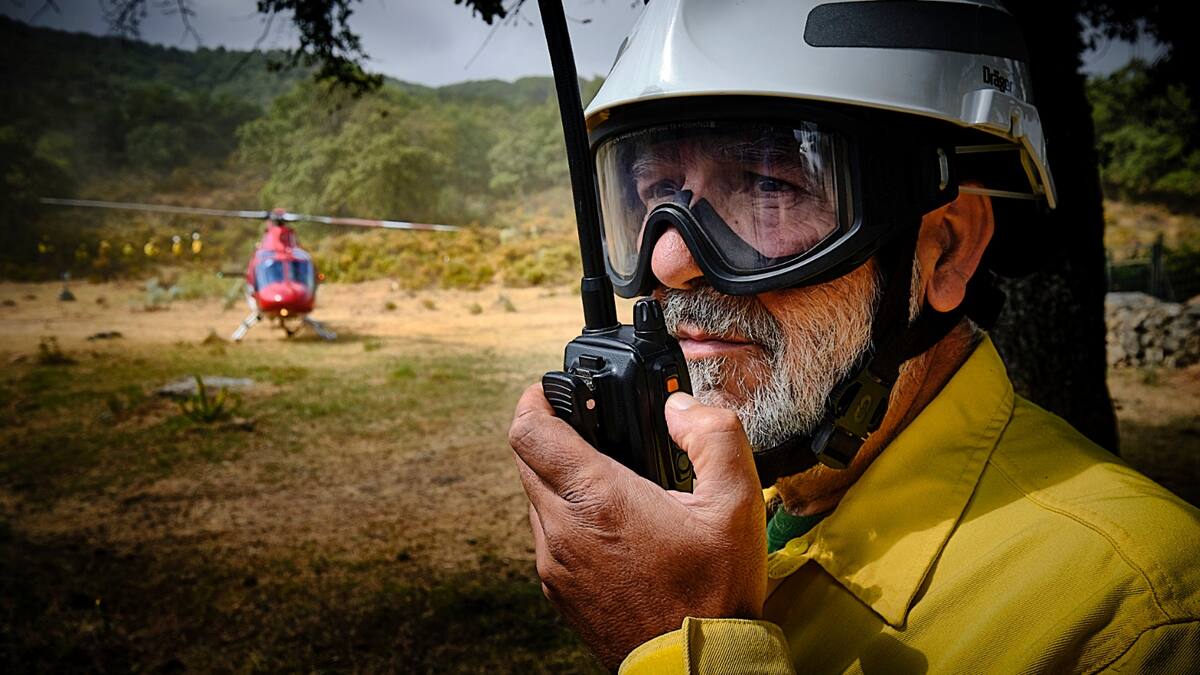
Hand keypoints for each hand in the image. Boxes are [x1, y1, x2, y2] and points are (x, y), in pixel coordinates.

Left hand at [508, 384, 766, 668]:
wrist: (695, 667)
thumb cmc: (714, 593)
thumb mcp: (736, 502)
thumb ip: (714, 436)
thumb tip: (681, 408)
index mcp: (596, 499)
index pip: (529, 430)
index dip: (534, 399)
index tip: (551, 390)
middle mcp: (562, 530)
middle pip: (524, 459)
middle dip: (548, 433)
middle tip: (585, 425)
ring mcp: (555, 565)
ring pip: (534, 499)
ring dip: (556, 477)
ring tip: (604, 474)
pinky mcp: (559, 591)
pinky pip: (546, 536)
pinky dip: (565, 516)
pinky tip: (608, 522)